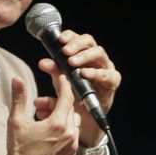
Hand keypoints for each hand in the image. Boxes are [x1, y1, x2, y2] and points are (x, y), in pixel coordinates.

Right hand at [0, 75, 79, 154]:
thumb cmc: (17, 149)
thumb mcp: (16, 121)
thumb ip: (19, 98)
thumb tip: (17, 79)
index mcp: (57, 125)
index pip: (67, 97)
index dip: (64, 85)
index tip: (62, 78)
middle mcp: (69, 135)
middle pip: (69, 108)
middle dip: (56, 102)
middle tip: (40, 104)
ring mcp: (72, 146)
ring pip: (72, 121)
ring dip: (60, 115)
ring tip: (43, 118)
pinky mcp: (71, 154)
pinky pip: (72, 134)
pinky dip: (64, 128)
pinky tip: (48, 131)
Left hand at [35, 29, 119, 145]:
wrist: (83, 118)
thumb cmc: (73, 96)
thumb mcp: (60, 83)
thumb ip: (54, 72)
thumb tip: (42, 62)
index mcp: (82, 54)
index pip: (77, 38)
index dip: (70, 36)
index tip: (60, 39)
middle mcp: (95, 58)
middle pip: (89, 41)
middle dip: (77, 44)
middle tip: (65, 51)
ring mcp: (105, 67)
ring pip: (99, 53)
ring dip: (85, 56)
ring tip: (72, 63)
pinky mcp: (112, 81)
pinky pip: (108, 74)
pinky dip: (96, 73)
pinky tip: (85, 74)